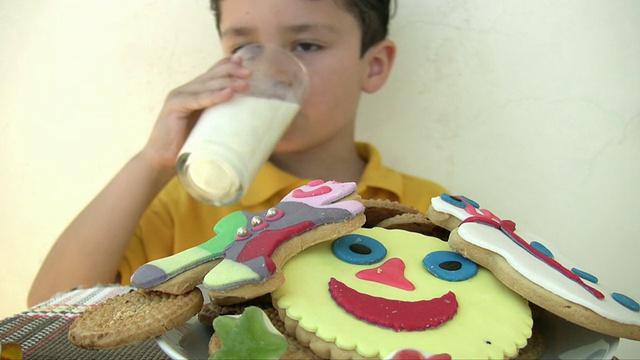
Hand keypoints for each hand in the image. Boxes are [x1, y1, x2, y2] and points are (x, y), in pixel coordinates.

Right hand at [141, 56, 250, 171]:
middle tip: (250, 73)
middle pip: (211, 76)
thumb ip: (220, 116)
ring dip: (227, 83)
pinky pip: (197, 99)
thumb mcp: (208, 126)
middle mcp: (186, 91)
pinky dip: (214, 96)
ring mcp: (179, 97)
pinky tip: (228, 94)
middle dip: (232, 72)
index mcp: (193, 93)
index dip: (227, 65)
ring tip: (244, 85)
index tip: (245, 62)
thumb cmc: (187, 146)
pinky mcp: (174, 107)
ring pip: (206, 85)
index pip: (212, 73)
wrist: (162, 160)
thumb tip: (247, 116)